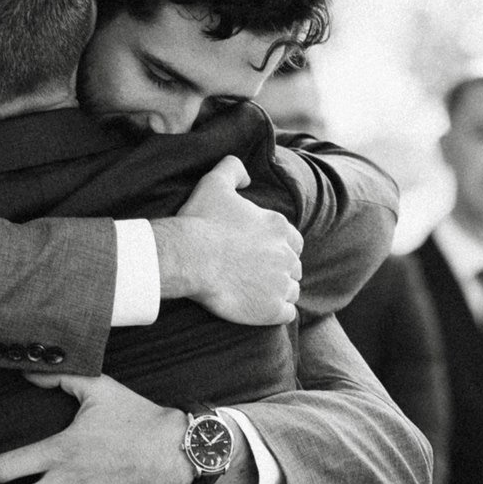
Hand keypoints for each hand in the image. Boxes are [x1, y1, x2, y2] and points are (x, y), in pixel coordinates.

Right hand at [154, 156, 301, 325]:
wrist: (188, 256)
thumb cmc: (200, 221)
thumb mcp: (215, 183)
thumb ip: (233, 169)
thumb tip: (247, 176)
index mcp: (278, 227)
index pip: (293, 242)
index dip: (279, 249)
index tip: (261, 254)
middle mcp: (286, 255)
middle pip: (293, 267)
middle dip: (280, 271)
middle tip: (257, 276)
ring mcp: (281, 283)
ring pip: (292, 291)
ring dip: (279, 293)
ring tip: (257, 294)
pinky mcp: (272, 309)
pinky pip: (287, 314)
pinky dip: (278, 313)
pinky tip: (261, 310)